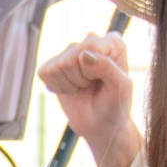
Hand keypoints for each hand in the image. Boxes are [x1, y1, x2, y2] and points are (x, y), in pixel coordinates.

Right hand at [37, 31, 139, 166]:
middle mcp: (90, 42)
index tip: (103, 80)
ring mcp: (70, 52)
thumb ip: (107, 67)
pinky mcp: (53, 65)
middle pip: (72, 56)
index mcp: (112, 43)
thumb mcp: (121, 87)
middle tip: (92, 86)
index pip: (91, 46)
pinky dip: (57, 86)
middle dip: (81, 78)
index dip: (94, 69)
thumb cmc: (115, 104)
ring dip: (70, 84)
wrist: (100, 125)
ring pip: (58, 65)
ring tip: (82, 88)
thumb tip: (83, 54)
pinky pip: (45, 72)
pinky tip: (70, 89)